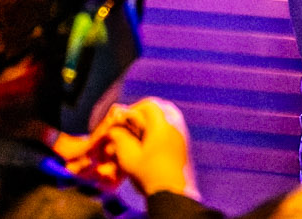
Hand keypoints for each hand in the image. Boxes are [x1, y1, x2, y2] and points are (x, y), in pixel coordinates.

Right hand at [64, 98, 197, 197]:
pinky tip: (153, 143)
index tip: (124, 119)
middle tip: (134, 122)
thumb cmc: (150, 175)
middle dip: (146, 112)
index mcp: (162, 124)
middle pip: (162, 107)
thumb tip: (115, 129)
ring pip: (170, 117)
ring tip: (142, 132)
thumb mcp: (128, 157)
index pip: (149, 104)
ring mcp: (184, 136)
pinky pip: (175, 128)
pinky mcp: (186, 147)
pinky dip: (163, 129)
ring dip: (156, 120)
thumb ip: (120, 137)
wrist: (174, 196)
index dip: (134, 108)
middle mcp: (176, 126)